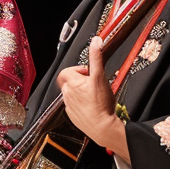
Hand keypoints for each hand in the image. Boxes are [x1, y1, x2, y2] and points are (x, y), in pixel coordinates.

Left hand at [56, 35, 127, 160]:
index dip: (77, 70)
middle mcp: (67, 94)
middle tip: (91, 84)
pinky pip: (74, 106)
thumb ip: (96, 57)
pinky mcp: (72, 116)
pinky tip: (91, 106)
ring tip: (92, 96)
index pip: (66, 71)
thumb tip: (96, 41)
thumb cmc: (101, 104)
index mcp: (72, 84)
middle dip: (79, 81)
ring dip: (80, 92)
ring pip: (71, 94)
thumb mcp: (100, 77)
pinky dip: (80, 104)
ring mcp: (69, 106)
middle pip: (68, 82)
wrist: (102, 127)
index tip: (87, 73)